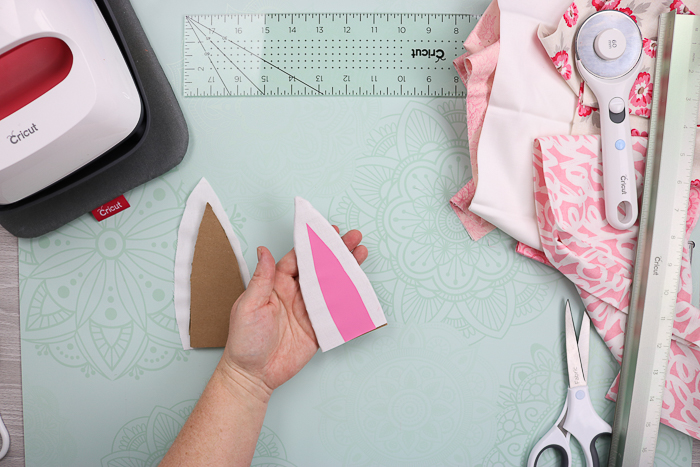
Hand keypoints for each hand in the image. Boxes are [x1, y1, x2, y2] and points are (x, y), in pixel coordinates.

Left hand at [218, 228, 367, 400]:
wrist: (253, 375)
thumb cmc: (244, 340)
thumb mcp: (249, 306)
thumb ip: (261, 279)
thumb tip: (263, 250)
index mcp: (276, 285)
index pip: (298, 259)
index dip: (313, 245)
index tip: (327, 232)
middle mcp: (294, 294)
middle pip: (318, 268)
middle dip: (335, 252)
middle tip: (352, 238)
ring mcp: (307, 311)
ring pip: (330, 286)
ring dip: (345, 271)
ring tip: (360, 254)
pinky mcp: (317, 328)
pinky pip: (335, 311)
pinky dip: (348, 299)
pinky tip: (359, 286)